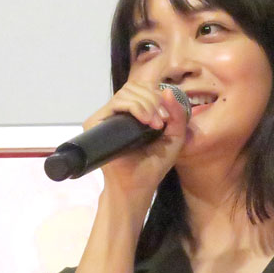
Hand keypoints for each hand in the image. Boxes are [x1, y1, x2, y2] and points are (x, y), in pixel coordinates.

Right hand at [81, 80, 188, 210]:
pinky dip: (134, 107)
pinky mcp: (95, 123)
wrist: (137, 185)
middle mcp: (119, 113)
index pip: (143, 89)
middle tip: (161, 122)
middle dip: (153, 100)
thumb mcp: (174, 137)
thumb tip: (167, 90)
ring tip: (154, 124)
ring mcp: (107, 117)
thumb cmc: (153, 165)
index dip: (157, 97)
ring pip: (126, 93)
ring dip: (146, 104)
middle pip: (135, 87)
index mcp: (135, 113)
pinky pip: (116, 103)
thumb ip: (177, 114)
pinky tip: (145, 121)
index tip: (167, 118)